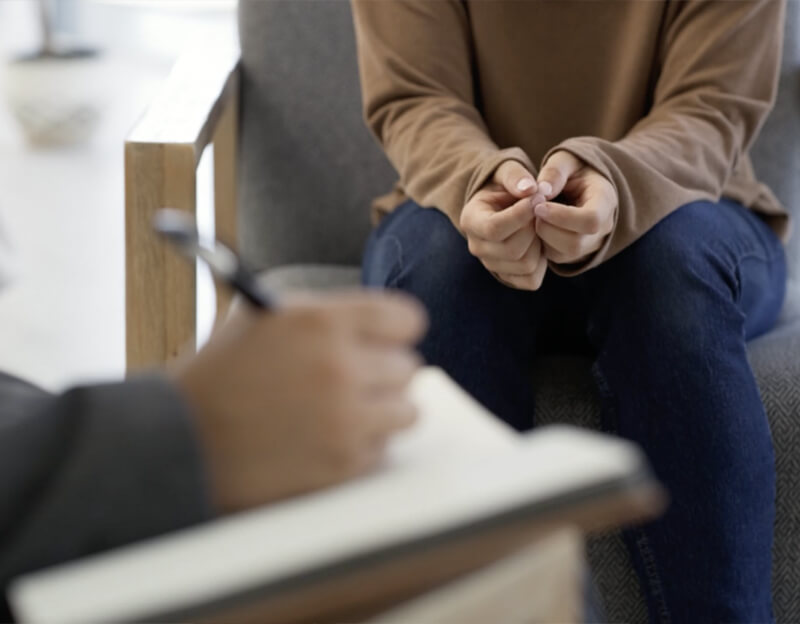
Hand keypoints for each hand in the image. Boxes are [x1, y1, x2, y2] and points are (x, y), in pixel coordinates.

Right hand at [171, 291, 427, 511]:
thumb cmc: (220, 375)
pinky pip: (383, 450)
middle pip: (408, 367)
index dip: (396, 331)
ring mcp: (343, 419)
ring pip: (407, 411)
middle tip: (358, 380)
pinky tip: (327, 439)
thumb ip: (328, 317)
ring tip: (346, 411)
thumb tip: (382, 326)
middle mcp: (339, 366)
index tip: (389, 341)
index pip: (406, 318)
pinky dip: (363, 447)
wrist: (180, 440)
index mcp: (321, 320)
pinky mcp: (341, 464)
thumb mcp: (267, 319)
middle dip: (383, 373)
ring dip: (382, 412)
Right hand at [460, 160, 547, 289]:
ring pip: (526, 265)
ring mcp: (491, 264)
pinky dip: (542, 263)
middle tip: (540, 212)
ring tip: (538, 227)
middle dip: (534, 229)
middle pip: (513, 250)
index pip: (495, 228)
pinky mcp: (506, 276)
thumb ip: (516, 176)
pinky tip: (538, 243)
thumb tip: (529, 189)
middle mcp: (477, 246)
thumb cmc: (504, 185)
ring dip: (540, 245)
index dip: (521, 215)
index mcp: (471, 220)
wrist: (501, 204)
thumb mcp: (506, 171)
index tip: (538, 198)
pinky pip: (531, 280)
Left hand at [534, 151, 616, 264]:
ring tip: (532, 215)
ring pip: (564, 253)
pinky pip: (555, 256)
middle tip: (530, 211)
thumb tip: (542, 191)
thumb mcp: (566, 159)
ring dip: (541, 236)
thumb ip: (555, 171)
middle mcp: (603, 227)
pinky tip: (535, 224)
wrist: (581, 184)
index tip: (538, 205)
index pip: (590, 220)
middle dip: (547, 228)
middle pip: (575, 243)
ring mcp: (590, 243)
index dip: (561, 216)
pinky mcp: (574, 253)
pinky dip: (540, 243)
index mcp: (605, 200)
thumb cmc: (573, 169)